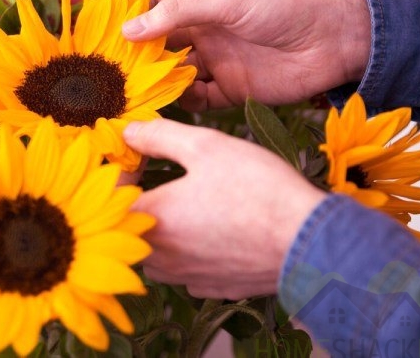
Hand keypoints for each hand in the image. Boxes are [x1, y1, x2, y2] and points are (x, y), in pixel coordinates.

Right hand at [122, 0, 370, 110]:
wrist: (335, 40)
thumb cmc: (282, 5)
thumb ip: (175, 14)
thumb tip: (128, 31)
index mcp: (201, 1)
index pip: (154, 4)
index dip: (130, 16)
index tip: (105, 33)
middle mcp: (204, 31)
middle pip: (159, 44)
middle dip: (137, 55)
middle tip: (112, 71)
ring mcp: (217, 62)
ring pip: (174, 74)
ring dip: (157, 82)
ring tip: (134, 92)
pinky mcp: (231, 91)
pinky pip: (199, 99)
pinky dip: (184, 101)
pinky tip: (172, 102)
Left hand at [124, 119, 325, 298]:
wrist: (308, 241)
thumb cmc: (256, 188)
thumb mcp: (205, 146)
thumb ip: (158, 136)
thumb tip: (127, 131)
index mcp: (151, 219)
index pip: (111, 198)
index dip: (121, 173)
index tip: (140, 157)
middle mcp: (160, 256)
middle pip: (129, 229)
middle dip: (138, 201)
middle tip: (160, 178)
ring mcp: (185, 277)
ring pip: (153, 253)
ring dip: (160, 230)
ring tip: (185, 205)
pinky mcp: (211, 288)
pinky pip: (184, 270)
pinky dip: (188, 252)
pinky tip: (212, 232)